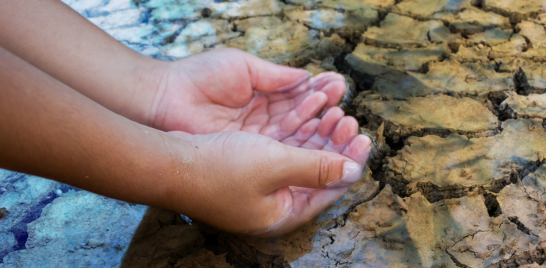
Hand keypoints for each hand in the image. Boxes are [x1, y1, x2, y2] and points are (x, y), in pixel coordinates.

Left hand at [150, 48, 348, 140]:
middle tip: (346, 111)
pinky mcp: (249, 157)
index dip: (320, 94)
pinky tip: (321, 136)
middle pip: (304, 121)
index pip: (300, 98)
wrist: (163, 100)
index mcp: (263, 97)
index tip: (339, 87)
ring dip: (321, 132)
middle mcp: (263, 122)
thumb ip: (276, 77)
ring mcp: (257, 141)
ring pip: (297, 139)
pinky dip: (303, 146)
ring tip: (340, 121)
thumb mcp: (243, 68)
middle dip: (327, 116)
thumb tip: (308, 78)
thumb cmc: (197, 78)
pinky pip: (282, 153)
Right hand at [168, 130, 370, 236]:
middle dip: (335, 144)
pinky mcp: (247, 170)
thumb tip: (353, 171)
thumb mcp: (276, 165)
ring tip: (333, 110)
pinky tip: (308, 112)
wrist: (166, 161)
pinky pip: (282, 150)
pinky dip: (296, 132)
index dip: (350, 161)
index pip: (330, 190)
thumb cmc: (218, 168)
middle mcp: (274, 205)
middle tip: (349, 119)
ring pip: (301, 158)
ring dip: (317, 134)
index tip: (364, 137)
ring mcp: (260, 189)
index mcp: (284, 214)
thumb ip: (317, 167)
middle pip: (318, 173)